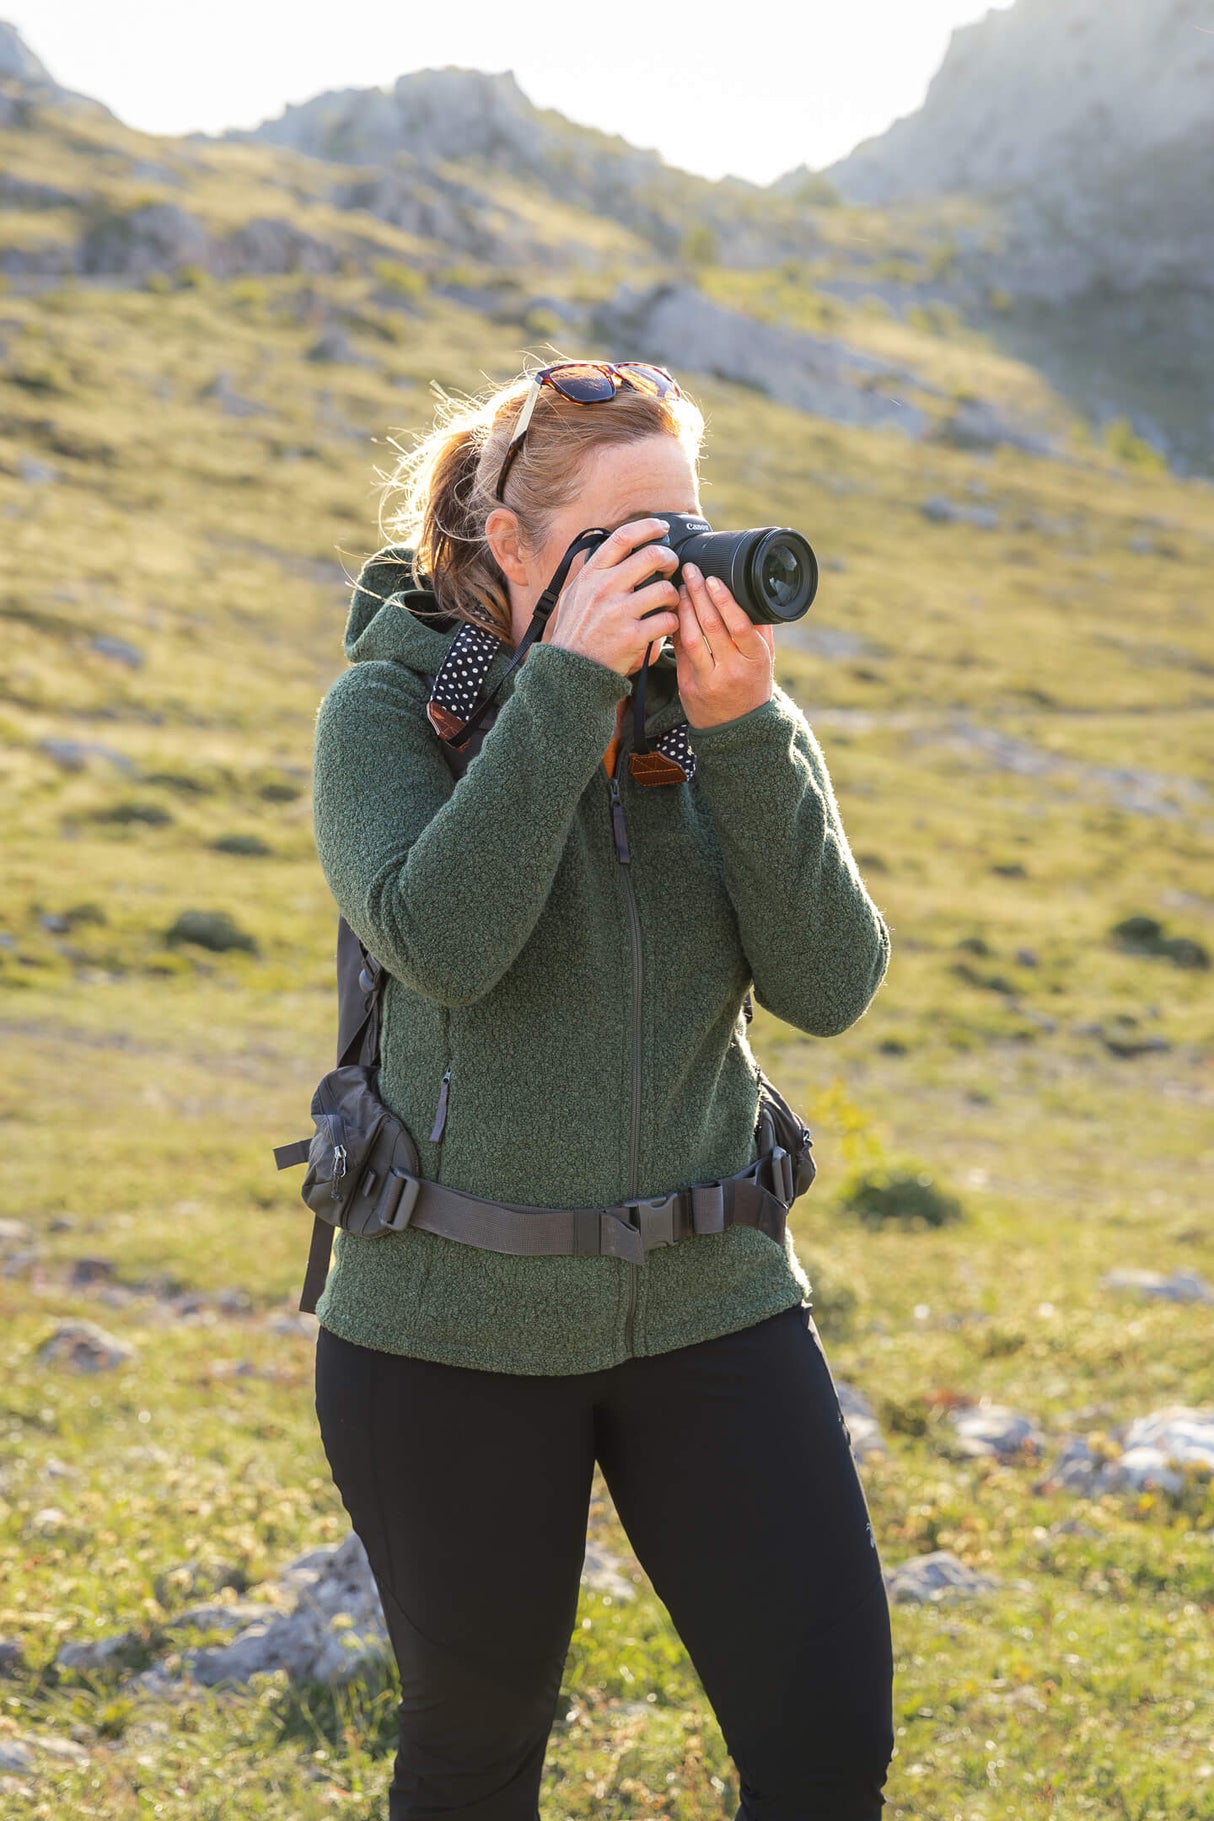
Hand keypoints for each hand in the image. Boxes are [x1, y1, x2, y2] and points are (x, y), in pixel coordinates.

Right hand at [545, 519, 680, 678]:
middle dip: (670, 559)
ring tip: (668, 603)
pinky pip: (668, 621)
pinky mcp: (633, 637)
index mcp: (592, 575)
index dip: (648, 527)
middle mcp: (605, 589)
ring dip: (673, 596)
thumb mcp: (575, 594)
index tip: (662, 528)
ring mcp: (619, 613)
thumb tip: (614, 550)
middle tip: (672, 568)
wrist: (571, 670)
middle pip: (652, 557)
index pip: (623, 538)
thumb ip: (594, 572)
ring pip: (665, 590)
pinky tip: (665, 627)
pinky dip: (672, 623)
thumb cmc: (575, 632)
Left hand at [670, 564, 774, 728]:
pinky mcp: (687, 686)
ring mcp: (708, 680)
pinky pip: (678, 651)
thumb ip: (759, 629)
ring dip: (683, 609)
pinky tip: (673, 611)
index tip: (712, 579)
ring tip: (679, 588)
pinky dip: (675, 628)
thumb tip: (752, 592)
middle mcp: (732, 670)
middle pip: (712, 626)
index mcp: (755, 660)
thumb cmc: (753, 686)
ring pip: (690, 638)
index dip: (724, 600)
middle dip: (698, 593)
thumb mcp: (765, 659)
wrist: (737, 730)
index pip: (739, 625)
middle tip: (690, 571)